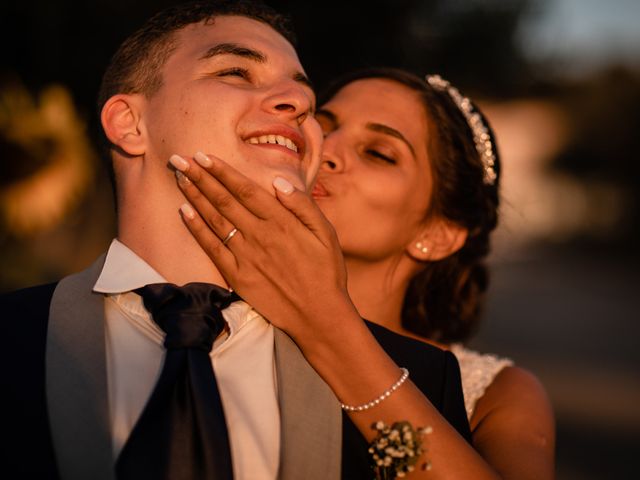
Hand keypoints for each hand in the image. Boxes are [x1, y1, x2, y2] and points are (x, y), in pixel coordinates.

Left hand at [169, 152, 357, 341]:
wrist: (319, 315)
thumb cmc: (326, 272)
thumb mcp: (326, 234)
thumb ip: (303, 205)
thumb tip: (279, 182)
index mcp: (281, 222)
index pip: (245, 190)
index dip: (222, 171)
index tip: (203, 155)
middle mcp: (259, 235)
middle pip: (224, 200)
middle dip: (200, 177)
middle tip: (179, 159)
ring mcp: (245, 256)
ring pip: (214, 219)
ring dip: (194, 196)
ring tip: (179, 177)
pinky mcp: (237, 276)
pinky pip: (212, 248)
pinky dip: (196, 228)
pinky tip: (184, 212)